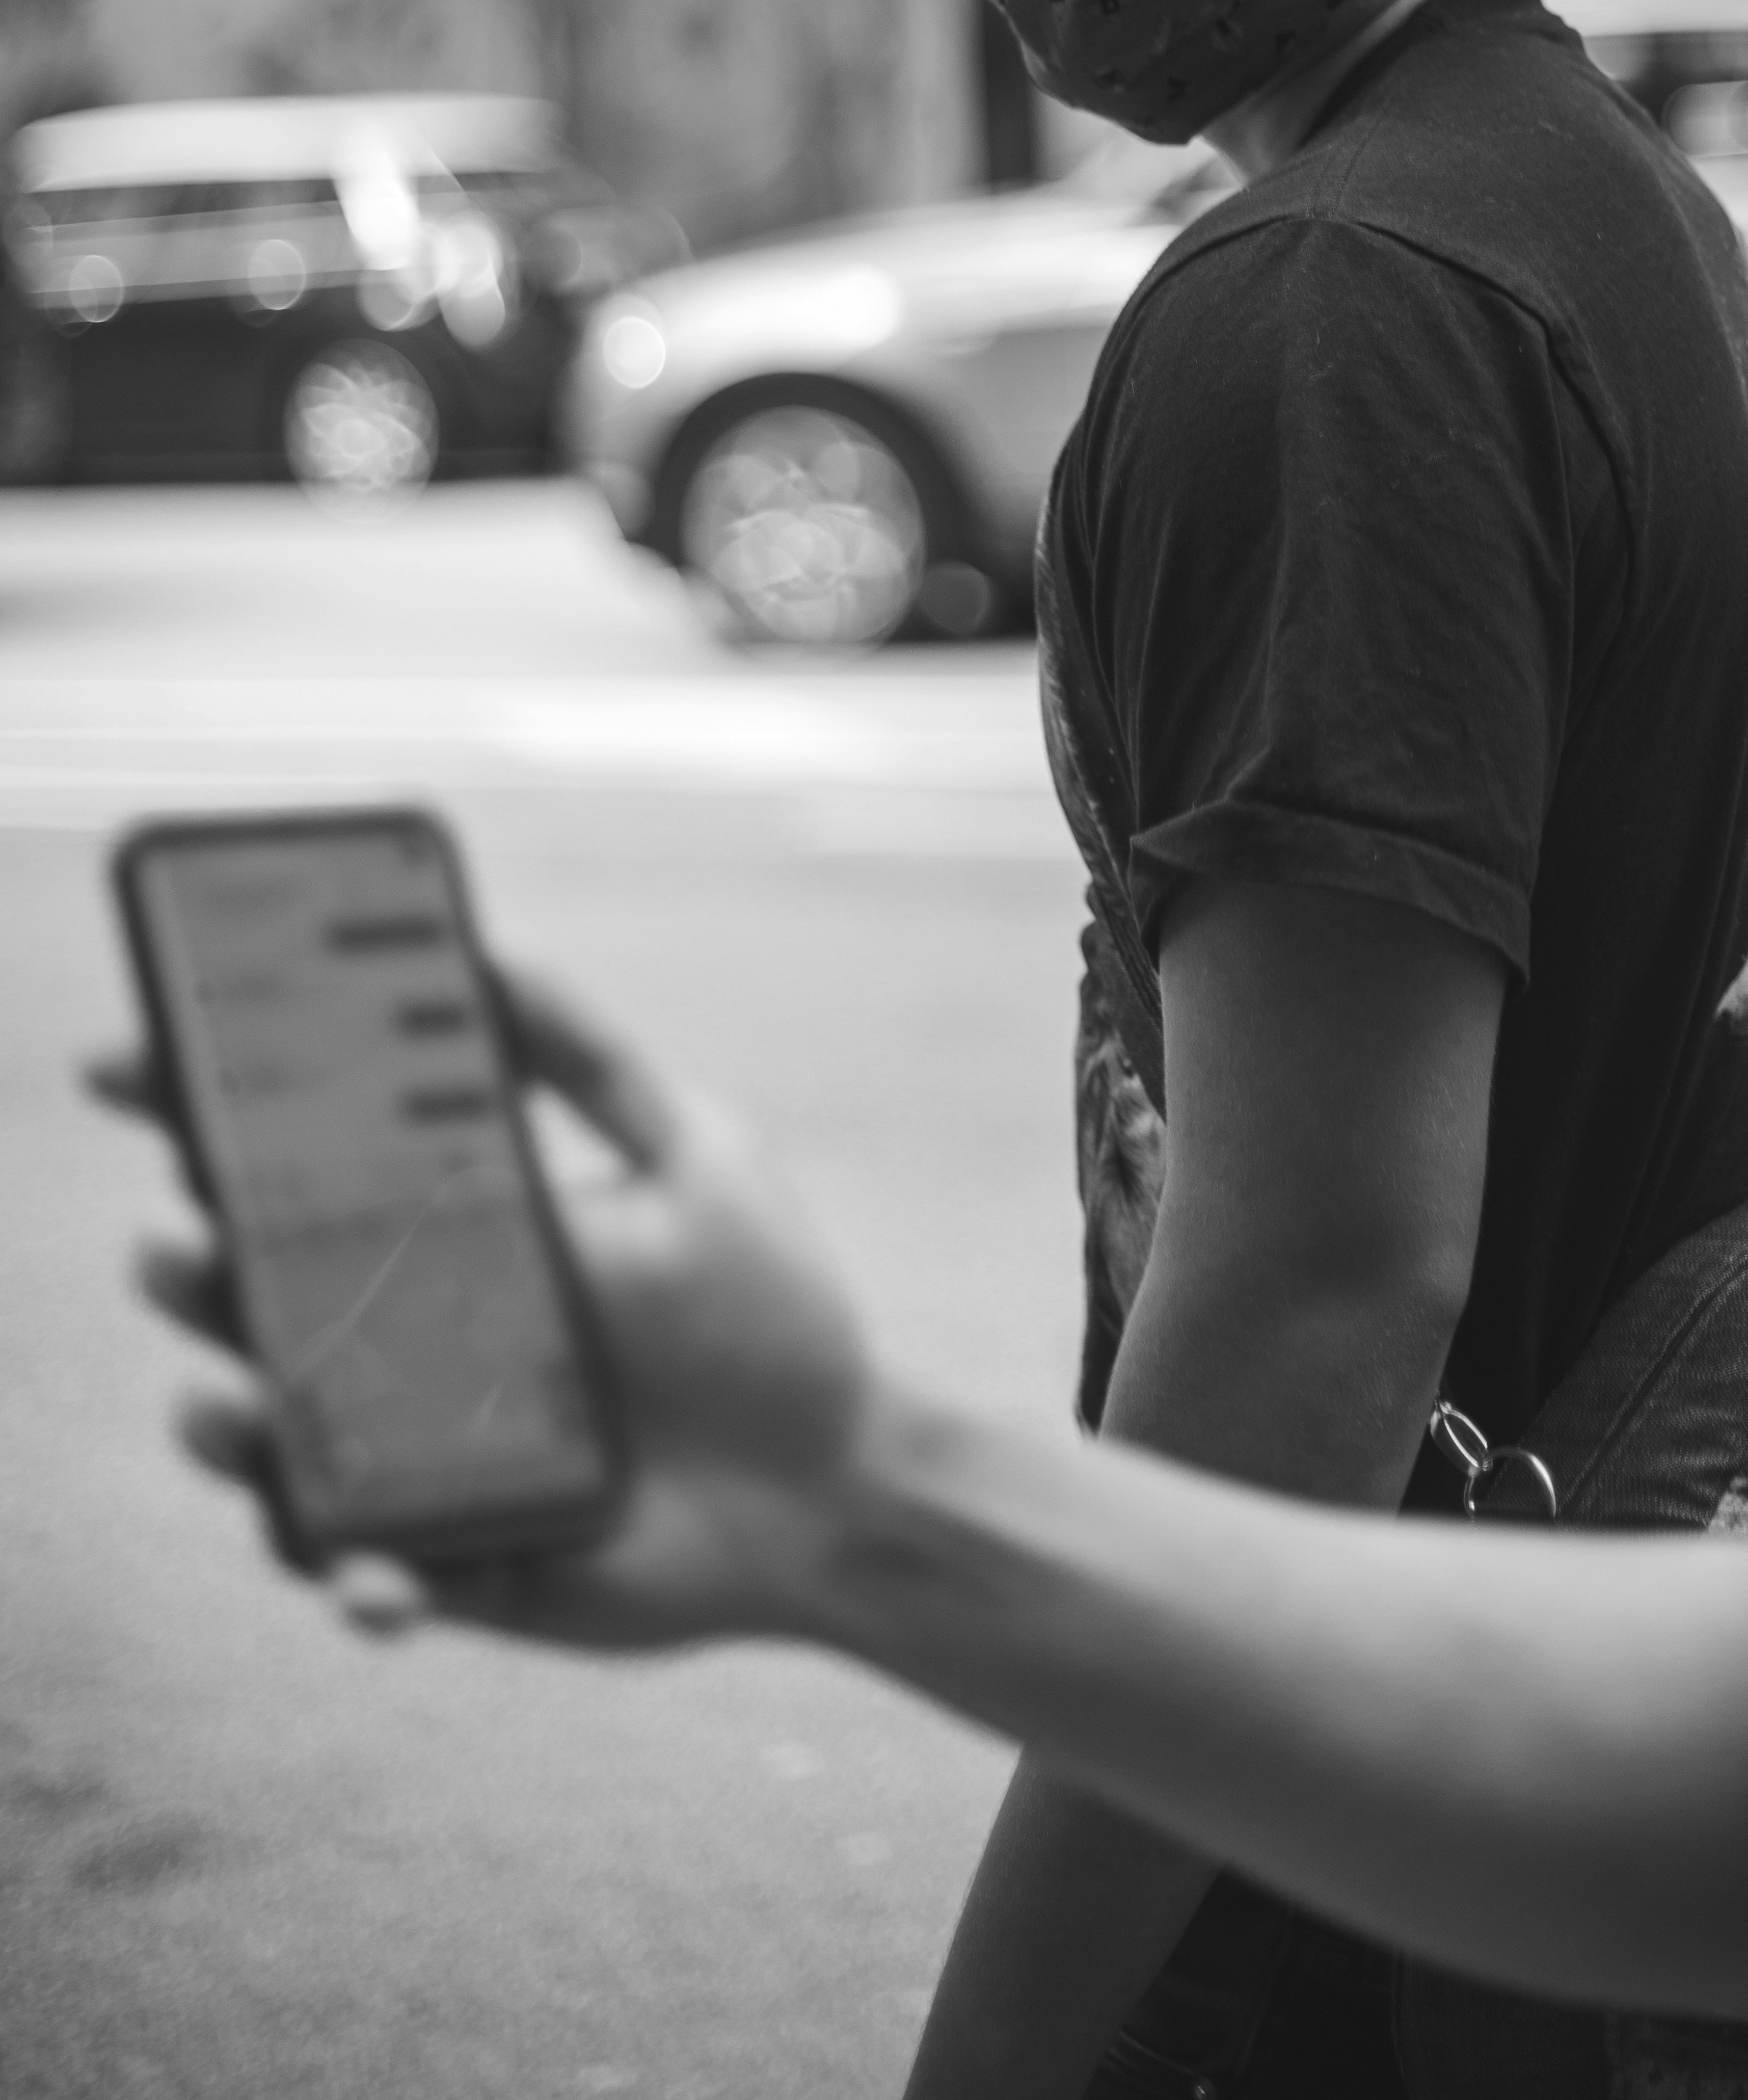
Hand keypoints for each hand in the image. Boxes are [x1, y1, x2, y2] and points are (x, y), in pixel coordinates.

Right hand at [100, 969, 880, 1652]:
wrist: (836, 1477)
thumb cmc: (767, 1309)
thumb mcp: (690, 1153)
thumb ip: (588, 1059)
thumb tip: (488, 947)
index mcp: (451, 1233)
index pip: (302, 1170)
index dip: (205, 1119)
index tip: (132, 1067)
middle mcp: (412, 1340)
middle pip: (259, 1303)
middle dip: (194, 1272)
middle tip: (181, 1247)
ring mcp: (420, 1457)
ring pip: (280, 1446)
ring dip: (235, 1432)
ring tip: (227, 1409)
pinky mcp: (454, 1562)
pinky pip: (372, 1577)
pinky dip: (361, 1579)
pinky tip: (378, 1575)